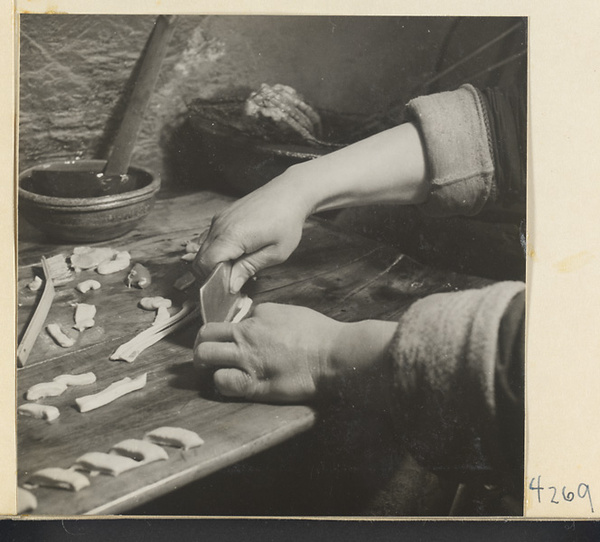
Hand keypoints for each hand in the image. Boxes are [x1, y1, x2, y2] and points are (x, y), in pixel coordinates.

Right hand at [193, 175, 310, 292]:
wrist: (289, 193)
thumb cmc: (287, 222)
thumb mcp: (275, 253)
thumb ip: (249, 269)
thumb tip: (231, 286)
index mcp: (232, 236)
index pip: (206, 264)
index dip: (213, 280)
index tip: (228, 288)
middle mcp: (220, 226)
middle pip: (200, 258)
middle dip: (211, 274)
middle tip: (231, 282)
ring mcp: (219, 219)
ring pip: (203, 248)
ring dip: (214, 262)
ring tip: (236, 268)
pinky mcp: (222, 216)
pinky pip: (209, 238)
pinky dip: (216, 250)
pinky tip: (234, 255)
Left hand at [193, 302, 397, 403]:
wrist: (334, 354)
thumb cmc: (319, 333)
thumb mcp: (289, 313)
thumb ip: (267, 317)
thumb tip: (253, 323)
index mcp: (257, 316)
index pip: (226, 322)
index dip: (224, 334)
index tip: (228, 343)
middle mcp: (246, 334)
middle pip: (204, 336)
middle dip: (201, 345)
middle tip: (206, 355)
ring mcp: (247, 359)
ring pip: (205, 356)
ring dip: (205, 364)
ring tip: (212, 371)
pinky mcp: (254, 384)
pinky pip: (222, 382)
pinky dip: (221, 382)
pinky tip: (230, 384)